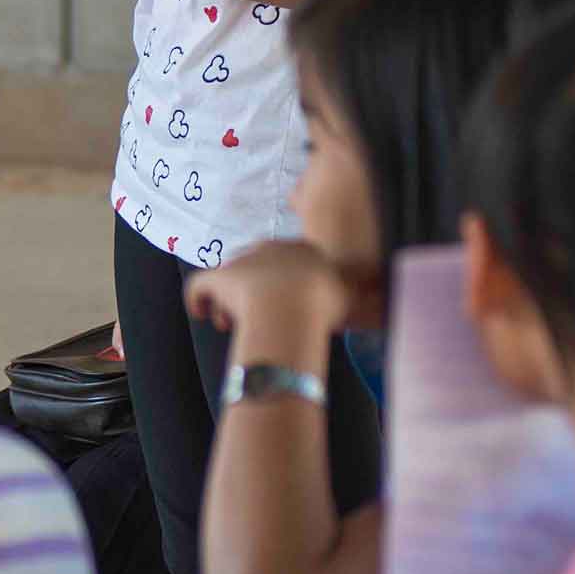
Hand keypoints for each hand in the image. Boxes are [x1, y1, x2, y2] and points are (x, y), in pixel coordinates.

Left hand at [185, 240, 359, 369]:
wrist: (294, 306)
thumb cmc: (325, 304)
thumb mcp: (352, 295)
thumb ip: (360, 292)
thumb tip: (377, 294)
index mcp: (300, 250)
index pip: (287, 264)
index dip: (283, 288)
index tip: (285, 311)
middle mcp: (268, 249)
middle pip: (255, 270)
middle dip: (253, 294)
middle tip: (255, 321)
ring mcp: (241, 262)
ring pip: (229, 280)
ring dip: (227, 302)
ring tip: (228, 324)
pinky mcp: (217, 277)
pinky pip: (200, 286)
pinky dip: (197, 300)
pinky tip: (201, 314)